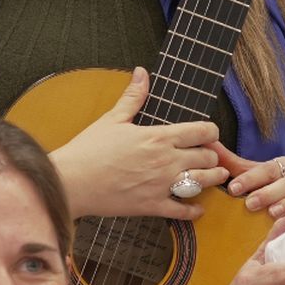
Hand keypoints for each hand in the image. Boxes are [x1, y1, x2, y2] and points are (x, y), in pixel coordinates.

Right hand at [48, 68, 228, 220]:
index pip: (203, 131)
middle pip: (208, 158)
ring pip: (203, 183)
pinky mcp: (153, 206)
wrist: (71, 182)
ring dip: (212, 180)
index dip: (211, 132)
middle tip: (208, 157)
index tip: (207, 134)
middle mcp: (166, 161)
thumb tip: (142, 73)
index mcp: (159, 137)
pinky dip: (194, 211)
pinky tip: (197, 208)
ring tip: (214, 178)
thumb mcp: (113, 119)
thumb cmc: (89, 150)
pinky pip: (183, 211)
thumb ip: (133, 97)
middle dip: (211, 156)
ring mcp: (161, 185)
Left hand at [215, 145, 284, 218]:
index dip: (249, 179)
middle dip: (266, 193)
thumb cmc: (278, 188)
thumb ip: (235, 165)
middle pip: (283, 183)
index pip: (265, 170)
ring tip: (271, 212)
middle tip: (250, 204)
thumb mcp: (258, 176)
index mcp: (283, 165)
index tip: (232, 189)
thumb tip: (209, 145)